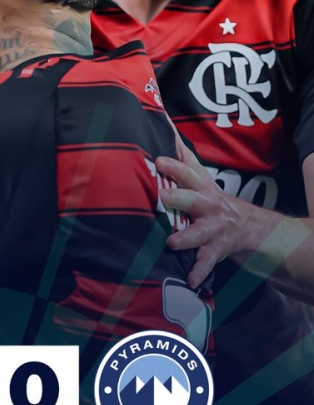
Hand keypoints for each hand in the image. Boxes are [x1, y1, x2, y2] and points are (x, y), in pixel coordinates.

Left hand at [157, 141, 242, 288]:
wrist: (245, 227)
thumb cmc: (209, 197)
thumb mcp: (199, 177)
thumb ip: (181, 157)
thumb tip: (162, 124)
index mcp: (202, 187)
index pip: (188, 171)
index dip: (174, 165)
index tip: (158, 159)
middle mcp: (208, 205)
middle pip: (193, 199)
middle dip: (177, 197)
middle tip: (161, 196)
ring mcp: (212, 229)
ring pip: (199, 233)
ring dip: (185, 238)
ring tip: (172, 243)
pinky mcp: (214, 250)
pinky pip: (206, 262)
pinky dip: (198, 272)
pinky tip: (189, 280)